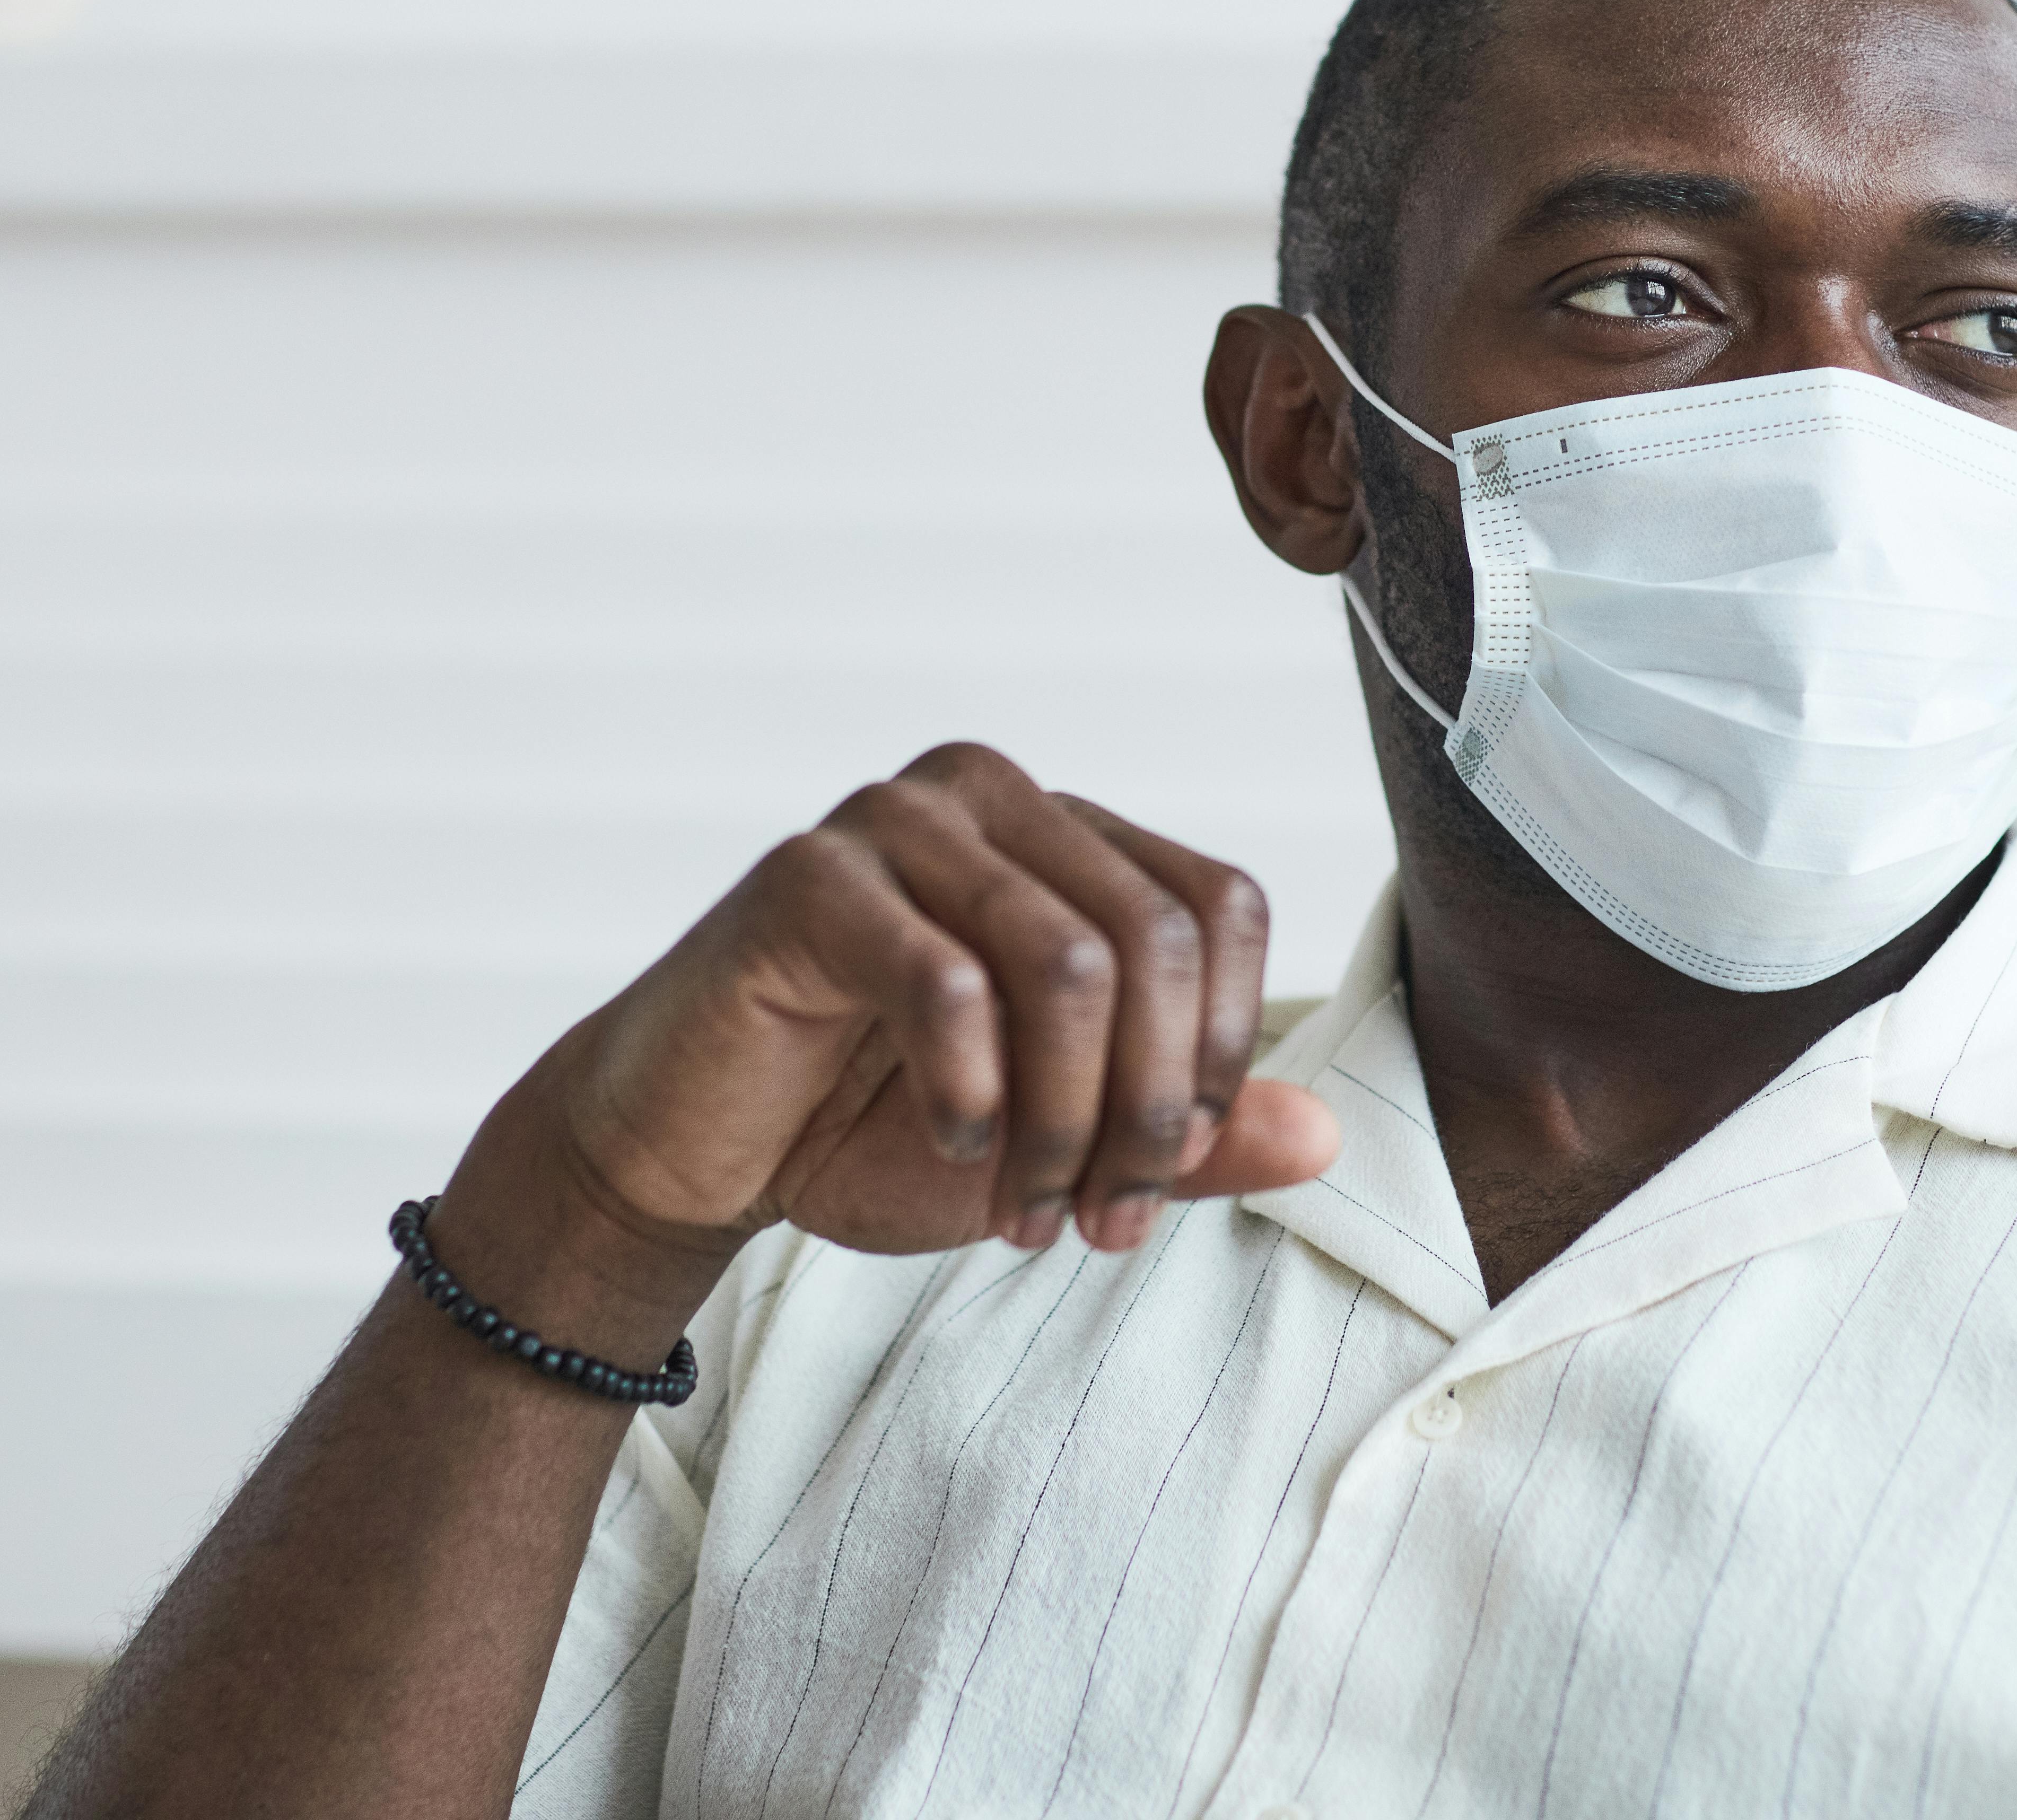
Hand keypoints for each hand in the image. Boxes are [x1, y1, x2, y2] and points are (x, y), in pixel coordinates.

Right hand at [530, 744, 1337, 1262]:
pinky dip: (968, 1093)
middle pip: (1151, 938)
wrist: (693, 1155)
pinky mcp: (805, 877)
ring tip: (1023, 1209)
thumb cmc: (874, 1132)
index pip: (1217, 907)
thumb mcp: (1062, 1147)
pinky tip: (951, 1147)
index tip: (1162, 1177)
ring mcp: (895, 821)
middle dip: (1143, 1108)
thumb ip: (1187, 1137)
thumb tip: (1323, 1139)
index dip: (1214, 1054)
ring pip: (1065, 958)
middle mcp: (992, 798)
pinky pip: (942, 978)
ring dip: (1061, 1119)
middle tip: (1096, 1218)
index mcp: (1067, 835)